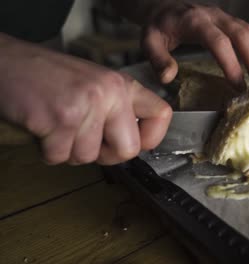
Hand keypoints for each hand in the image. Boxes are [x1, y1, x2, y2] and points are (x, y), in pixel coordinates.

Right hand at [0, 34, 171, 164]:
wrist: (7, 62)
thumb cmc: (49, 76)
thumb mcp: (95, 84)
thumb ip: (117, 109)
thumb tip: (134, 143)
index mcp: (121, 85)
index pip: (162, 115)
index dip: (152, 138)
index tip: (138, 143)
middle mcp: (109, 93)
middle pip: (128, 150)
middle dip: (106, 156)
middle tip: (86, 141)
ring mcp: (86, 106)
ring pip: (89, 157)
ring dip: (69, 150)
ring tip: (57, 125)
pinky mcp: (60, 119)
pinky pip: (60, 157)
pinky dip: (48, 151)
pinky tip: (43, 128)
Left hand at [142, 3, 248, 85]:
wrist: (164, 6)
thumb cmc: (159, 27)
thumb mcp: (150, 42)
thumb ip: (158, 59)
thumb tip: (168, 77)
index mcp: (195, 22)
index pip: (219, 42)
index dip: (231, 64)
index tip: (239, 86)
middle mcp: (214, 16)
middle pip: (242, 35)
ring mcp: (224, 17)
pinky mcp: (230, 20)